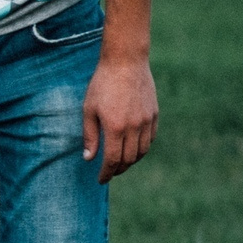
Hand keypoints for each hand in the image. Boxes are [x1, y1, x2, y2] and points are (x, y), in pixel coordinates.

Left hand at [81, 54, 157, 180]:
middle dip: (118, 170)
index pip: (113, 160)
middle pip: (129, 159)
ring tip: (120, 164)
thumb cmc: (102, 85)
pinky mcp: (154, 114)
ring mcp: (147, 121)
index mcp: (115, 127)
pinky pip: (151, 138)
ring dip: (131, 161)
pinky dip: (142, 148)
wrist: (125, 63)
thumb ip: (90, 136)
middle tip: (109, 173)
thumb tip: (89, 158)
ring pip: (142, 151)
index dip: (107, 173)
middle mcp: (134, 127)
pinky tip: (133, 149)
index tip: (101, 179)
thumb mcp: (88, 110)